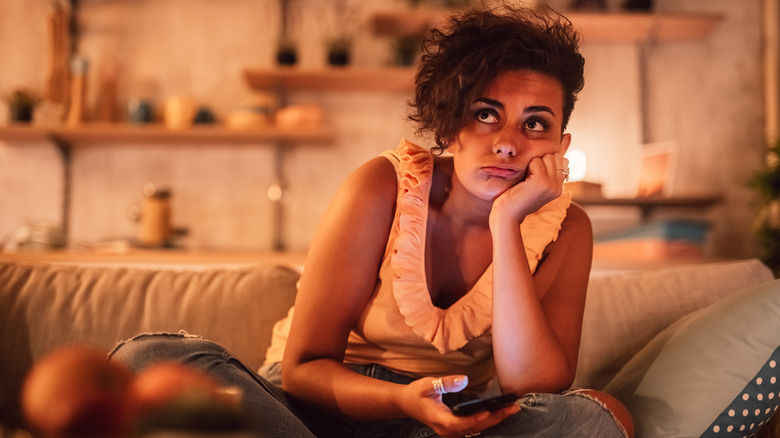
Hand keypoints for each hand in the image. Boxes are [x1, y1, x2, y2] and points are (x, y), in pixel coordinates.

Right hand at [397, 376, 519, 437]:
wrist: (406, 404)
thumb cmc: (416, 394)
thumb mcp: (428, 384)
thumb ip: (445, 383)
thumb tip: (463, 380)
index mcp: (441, 420)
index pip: (463, 423)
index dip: (478, 418)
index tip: (493, 410)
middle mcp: (448, 430)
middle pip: (475, 427)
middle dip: (495, 418)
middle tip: (513, 407)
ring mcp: (452, 431)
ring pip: (477, 429)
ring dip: (495, 420)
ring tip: (511, 409)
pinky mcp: (455, 428)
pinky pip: (474, 427)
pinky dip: (487, 420)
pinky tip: (499, 412)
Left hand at [490, 152, 568, 227]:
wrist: (507, 215)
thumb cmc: (515, 197)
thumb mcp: (534, 181)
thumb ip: (547, 167)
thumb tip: (565, 138)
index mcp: (558, 187)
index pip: (561, 160)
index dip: (544, 162)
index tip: (533, 176)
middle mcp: (558, 187)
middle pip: (554, 156)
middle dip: (540, 161)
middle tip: (528, 178)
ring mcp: (552, 185)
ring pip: (547, 157)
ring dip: (533, 163)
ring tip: (526, 180)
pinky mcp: (542, 182)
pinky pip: (536, 161)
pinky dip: (527, 167)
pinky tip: (523, 181)